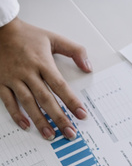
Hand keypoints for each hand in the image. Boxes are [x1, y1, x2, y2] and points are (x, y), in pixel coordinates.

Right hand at [0, 18, 91, 139]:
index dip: (71, 101)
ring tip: (50, 134)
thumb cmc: (28, 35)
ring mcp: (13, 79)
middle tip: (70, 132)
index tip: (81, 114)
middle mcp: (28, 73)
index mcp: (43, 62)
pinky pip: (8, 102)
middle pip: (46, 99)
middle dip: (59, 117)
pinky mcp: (1, 83)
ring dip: (40, 120)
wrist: (0, 30)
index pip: (60, 86)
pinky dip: (17, 114)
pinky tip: (26, 125)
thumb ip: (75, 51)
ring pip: (28, 103)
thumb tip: (88, 67)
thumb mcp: (55, 38)